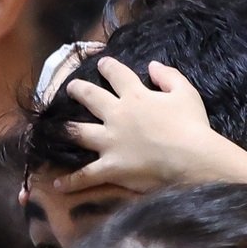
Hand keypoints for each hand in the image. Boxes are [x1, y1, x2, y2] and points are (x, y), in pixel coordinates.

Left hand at [58, 57, 225, 193]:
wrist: (191, 158)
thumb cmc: (192, 125)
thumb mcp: (185, 92)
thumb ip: (168, 76)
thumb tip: (152, 65)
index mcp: (135, 96)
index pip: (117, 74)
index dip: (108, 67)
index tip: (103, 63)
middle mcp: (117, 115)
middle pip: (91, 97)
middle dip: (78, 90)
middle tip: (71, 87)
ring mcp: (110, 142)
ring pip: (79, 132)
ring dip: (65, 129)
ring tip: (54, 127)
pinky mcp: (110, 167)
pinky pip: (85, 175)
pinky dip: (71, 181)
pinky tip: (57, 184)